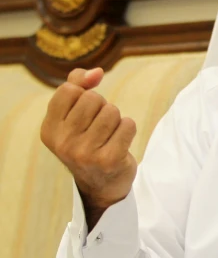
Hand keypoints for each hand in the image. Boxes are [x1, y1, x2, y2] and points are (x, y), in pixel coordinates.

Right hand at [40, 67, 136, 226]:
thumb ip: (79, 85)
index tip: (85, 113)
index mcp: (49, 130)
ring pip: (112, 111)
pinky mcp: (109, 160)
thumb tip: (97, 72)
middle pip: (94, 98)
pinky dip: (128, 129)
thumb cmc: (88, 141)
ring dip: (117, 120)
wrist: (102, 185)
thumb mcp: (74, 114)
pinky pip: (128, 124)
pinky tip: (120, 144)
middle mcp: (63, 143)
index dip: (85, 94)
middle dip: (102, 107)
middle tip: (100, 129)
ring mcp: (85, 153)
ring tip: (110, 137)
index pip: (70, 89)